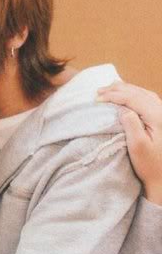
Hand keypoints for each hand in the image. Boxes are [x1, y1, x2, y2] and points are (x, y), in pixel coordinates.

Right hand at [98, 81, 161, 203]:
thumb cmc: (151, 165)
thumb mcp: (138, 146)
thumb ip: (131, 124)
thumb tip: (122, 108)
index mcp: (158, 117)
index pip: (132, 99)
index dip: (113, 96)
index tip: (97, 99)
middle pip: (138, 92)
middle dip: (117, 89)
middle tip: (98, 91)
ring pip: (143, 93)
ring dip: (125, 89)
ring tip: (109, 88)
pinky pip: (148, 98)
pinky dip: (134, 93)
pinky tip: (127, 94)